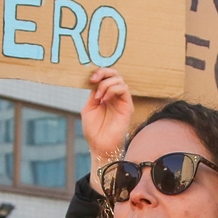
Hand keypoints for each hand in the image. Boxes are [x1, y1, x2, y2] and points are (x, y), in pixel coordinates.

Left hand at [81, 68, 133, 193]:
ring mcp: (121, 100)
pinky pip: (124, 89)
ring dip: (106, 84)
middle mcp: (114, 96)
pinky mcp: (128, 106)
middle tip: (94, 80)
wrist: (100, 145)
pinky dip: (112, 90)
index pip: (106, 77)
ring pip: (119, 80)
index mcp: (105, 95)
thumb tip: (96, 82)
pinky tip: (104, 100)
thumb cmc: (93, 130)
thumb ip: (93, 94)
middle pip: (115, 74)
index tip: (90, 79)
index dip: (99, 73)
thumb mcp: (89, 108)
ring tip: (99, 97)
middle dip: (104, 72)